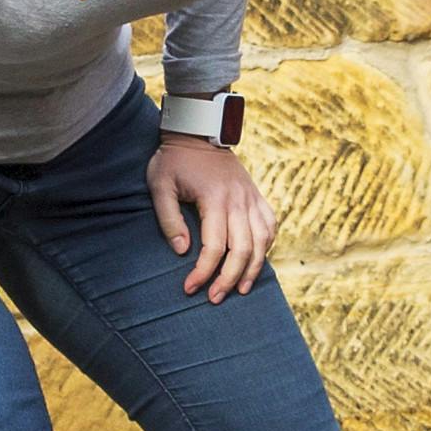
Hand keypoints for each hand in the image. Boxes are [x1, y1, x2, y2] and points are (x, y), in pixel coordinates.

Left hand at [150, 135, 274, 299]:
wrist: (198, 131)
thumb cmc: (174, 160)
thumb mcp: (160, 185)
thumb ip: (169, 219)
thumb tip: (182, 251)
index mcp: (215, 199)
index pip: (214, 247)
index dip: (203, 272)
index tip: (189, 288)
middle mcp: (239, 200)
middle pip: (243, 250)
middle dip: (229, 279)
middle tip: (215, 299)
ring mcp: (251, 197)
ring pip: (262, 241)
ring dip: (253, 269)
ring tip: (240, 290)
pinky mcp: (256, 195)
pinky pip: (270, 226)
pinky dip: (266, 247)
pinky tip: (257, 262)